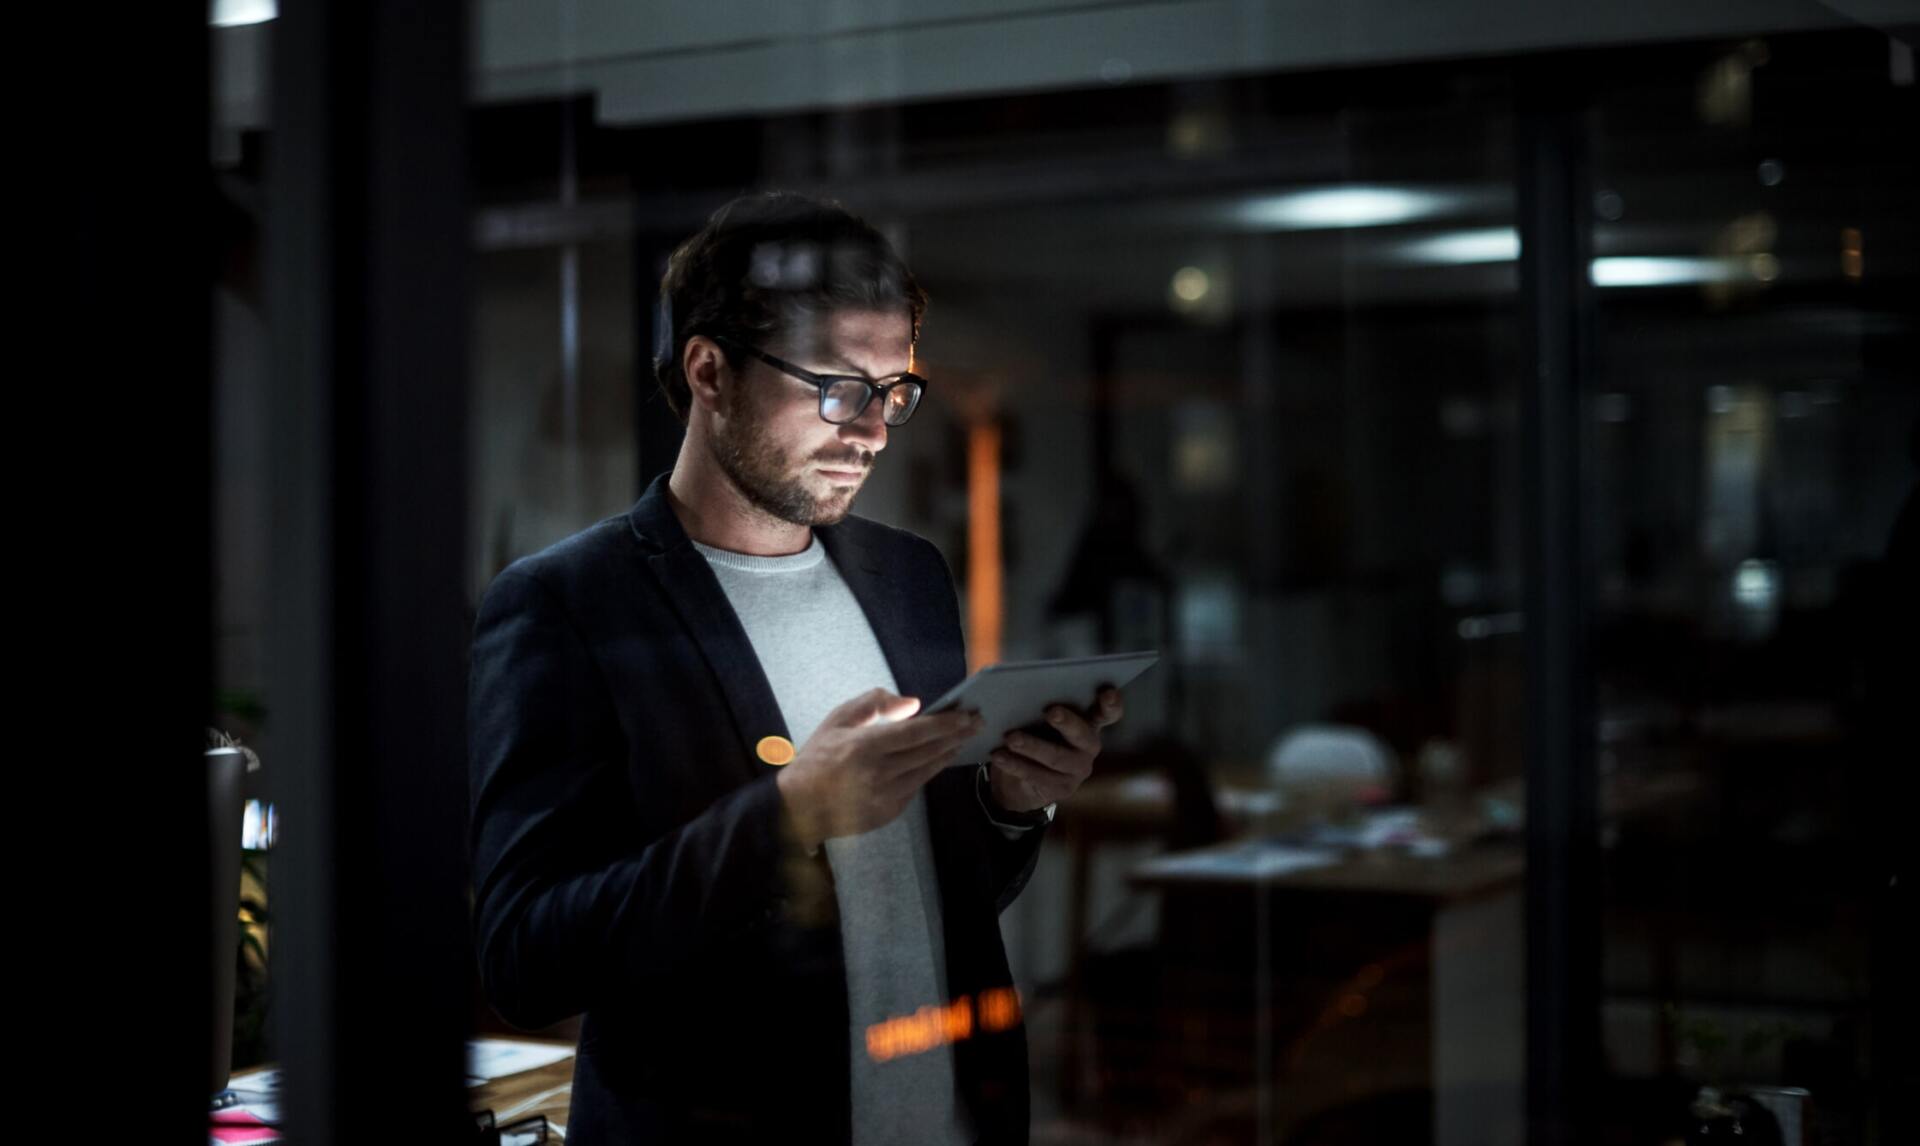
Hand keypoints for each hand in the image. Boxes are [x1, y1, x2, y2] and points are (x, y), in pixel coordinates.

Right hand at [775, 688, 983, 848]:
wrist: (799, 807)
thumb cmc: (818, 758)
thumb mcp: (837, 720)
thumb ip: (873, 704)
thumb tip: (912, 704)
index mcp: (864, 747)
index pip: (916, 733)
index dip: (945, 723)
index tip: (966, 715)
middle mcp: (877, 773)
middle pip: (928, 751)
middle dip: (956, 735)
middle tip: (977, 723)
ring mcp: (885, 796)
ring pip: (927, 771)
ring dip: (948, 753)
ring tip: (963, 739)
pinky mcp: (888, 812)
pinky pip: (916, 787)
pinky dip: (929, 771)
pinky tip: (938, 759)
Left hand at [987, 686, 1124, 813]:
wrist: (1019, 782)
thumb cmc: (1033, 736)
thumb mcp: (1037, 720)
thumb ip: (1038, 706)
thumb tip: (1019, 694)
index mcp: (1088, 722)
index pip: (1108, 713)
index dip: (1111, 704)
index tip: (1108, 692)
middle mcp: (1089, 746)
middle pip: (1082, 734)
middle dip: (1067, 722)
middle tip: (1051, 711)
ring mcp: (1077, 770)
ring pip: (1056, 757)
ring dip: (1032, 747)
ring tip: (1010, 738)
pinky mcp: (1061, 789)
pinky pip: (1036, 776)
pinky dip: (1015, 765)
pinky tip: (999, 756)